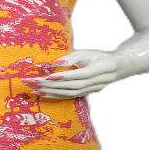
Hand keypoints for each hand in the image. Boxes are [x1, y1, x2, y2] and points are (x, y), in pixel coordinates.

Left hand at [21, 50, 141, 98]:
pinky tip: (41, 94)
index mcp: (101, 68)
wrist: (118, 68)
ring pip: (69, 93)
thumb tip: (54, 64)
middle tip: (31, 81)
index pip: (80, 75)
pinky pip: (69, 97)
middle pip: (71, 86)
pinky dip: (54, 96)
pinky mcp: (86, 94)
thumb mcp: (88, 52)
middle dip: (50, 85)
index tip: (48, 76)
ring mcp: (92, 90)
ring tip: (32, 88)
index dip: (65, 77)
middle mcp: (97, 82)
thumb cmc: (99, 56)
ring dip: (50, 92)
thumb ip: (72, 57)